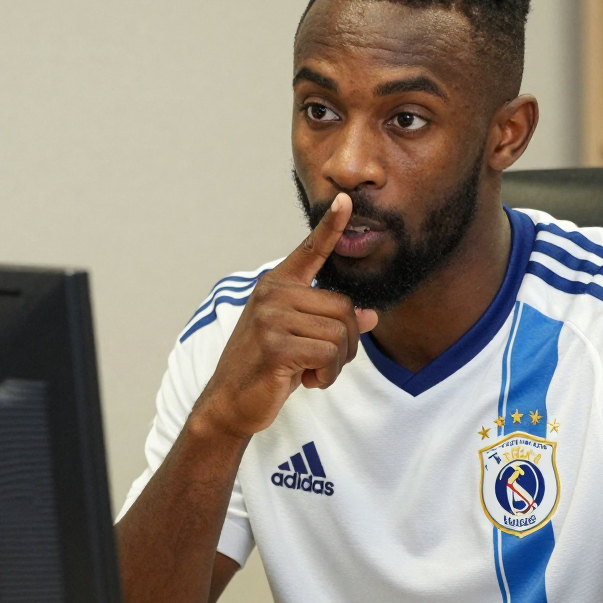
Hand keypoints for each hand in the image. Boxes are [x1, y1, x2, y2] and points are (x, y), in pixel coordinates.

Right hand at [196, 193, 377, 436]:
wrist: (230, 402)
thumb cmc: (266, 368)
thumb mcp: (301, 339)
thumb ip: (330, 322)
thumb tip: (371, 316)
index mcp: (278, 285)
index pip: (310, 251)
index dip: (330, 226)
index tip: (346, 200)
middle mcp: (273, 293)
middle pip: (344, 308)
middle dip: (347, 344)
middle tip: (323, 362)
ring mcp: (272, 317)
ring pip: (340, 334)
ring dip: (336, 363)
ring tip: (311, 371)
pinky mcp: (275, 344)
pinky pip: (328, 354)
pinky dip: (326, 375)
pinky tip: (306, 381)